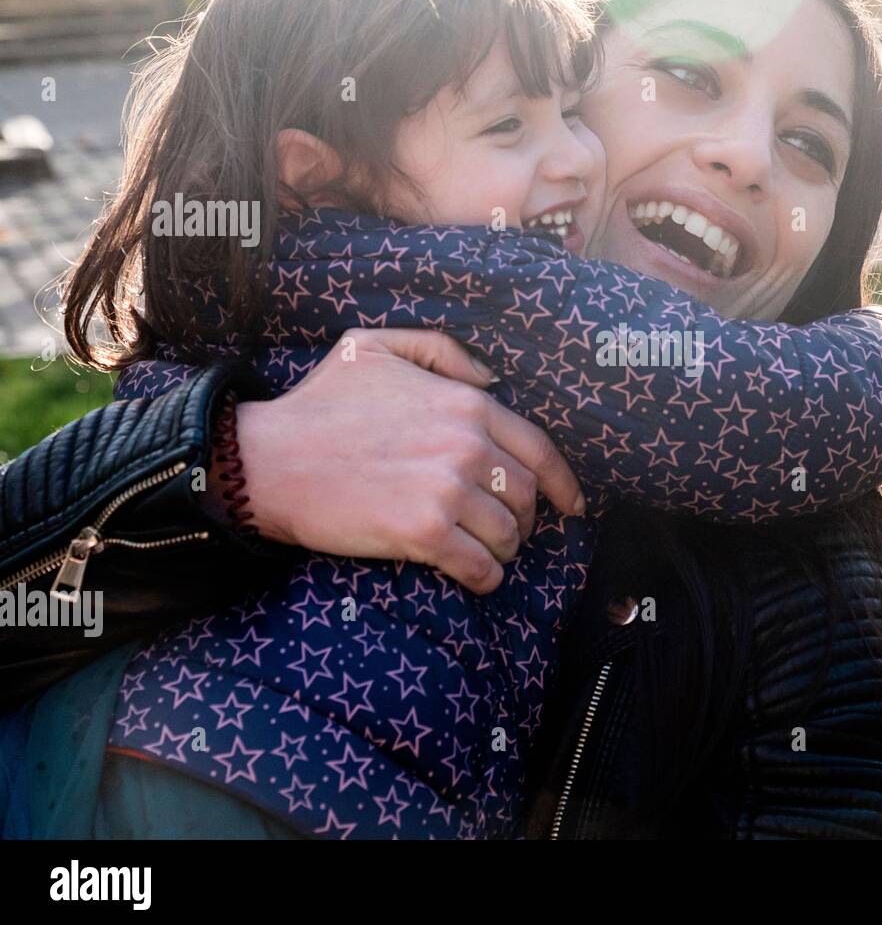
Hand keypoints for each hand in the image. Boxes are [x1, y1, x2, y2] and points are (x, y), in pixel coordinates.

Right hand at [229, 328, 585, 593]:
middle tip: (505, 529)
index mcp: (466, 404)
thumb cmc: (318, 404)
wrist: (267, 460)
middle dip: (522, 518)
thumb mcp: (376, 346)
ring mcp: (447, 491)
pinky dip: (485, 578)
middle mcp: (466, 446)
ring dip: (503, 550)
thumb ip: (442, 352)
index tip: (571, 505)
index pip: (539, 450)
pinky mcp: (424, 534)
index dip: (563, 484)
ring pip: (508, 534)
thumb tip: (491, 380)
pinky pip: (480, 567)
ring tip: (485, 553)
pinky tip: (475, 577)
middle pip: (525, 496)